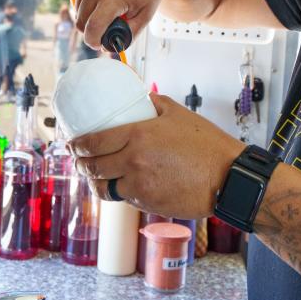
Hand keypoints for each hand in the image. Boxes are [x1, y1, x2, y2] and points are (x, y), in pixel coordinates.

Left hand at [69, 93, 244, 218]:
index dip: (77, 145)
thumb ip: (152, 102)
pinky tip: (121, 184)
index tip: (72, 144)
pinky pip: (124, 198)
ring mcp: (140, 186)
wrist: (227, 178)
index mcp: (137, 136)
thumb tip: (137, 95)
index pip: (94, 142)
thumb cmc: (206, 144)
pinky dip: (119, 191)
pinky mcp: (148, 204)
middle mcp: (134, 162)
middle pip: (92, 167)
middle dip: (80, 164)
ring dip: (94, 182)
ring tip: (94, 176)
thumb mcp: (177, 112)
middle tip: (78, 159)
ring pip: (104, 188)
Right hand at [74, 0, 174, 49]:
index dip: (93, 42)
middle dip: (90, 31)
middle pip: (81, 20)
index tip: (99, 44)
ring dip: (87, 16)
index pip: (92, 27)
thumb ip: (130, 32)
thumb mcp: (147, 13)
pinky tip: (100, 1)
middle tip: (104, 30)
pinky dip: (86, 2)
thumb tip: (111, 47)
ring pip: (78, 7)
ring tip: (105, 14)